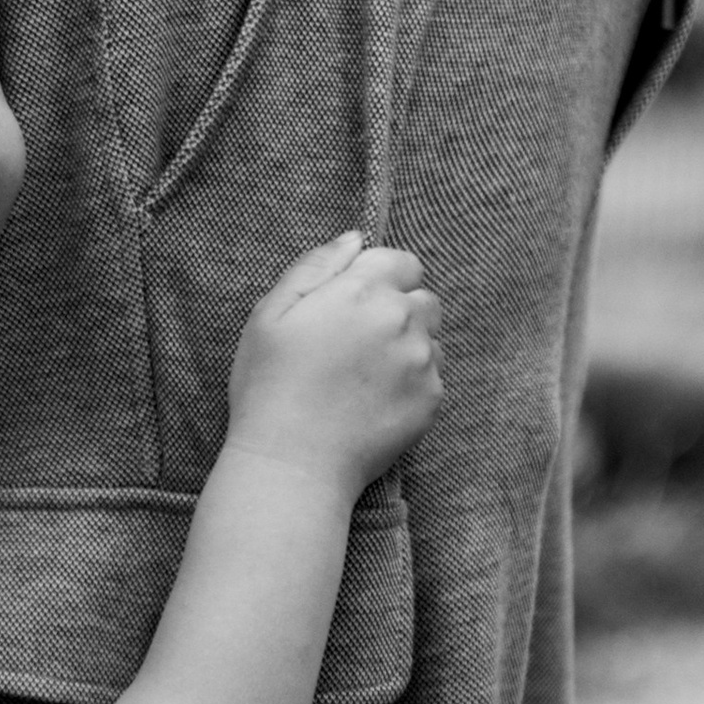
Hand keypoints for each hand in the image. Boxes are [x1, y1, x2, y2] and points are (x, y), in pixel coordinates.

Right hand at [225, 230, 442, 494]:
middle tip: (358, 344)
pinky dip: (412, 381)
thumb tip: (354, 239)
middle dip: (398, 310)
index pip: (402, 261)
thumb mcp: (270, 314)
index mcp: (363, 290)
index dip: (380, 278)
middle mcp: (402, 319)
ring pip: (431, 337)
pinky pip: (433, 375)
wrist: (292, 465)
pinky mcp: (431, 399)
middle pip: (422, 298)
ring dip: (408, 344)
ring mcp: (421, 361)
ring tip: (366, 374)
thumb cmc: (269, 388)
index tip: (355, 305)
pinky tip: (374, 399)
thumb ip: (315, 266)